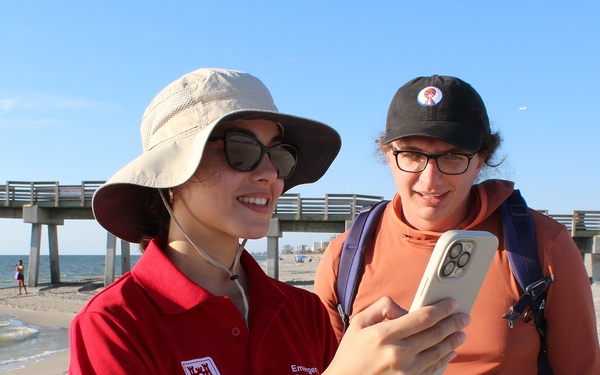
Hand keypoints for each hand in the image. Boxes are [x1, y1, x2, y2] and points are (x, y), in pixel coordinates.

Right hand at [324, 296, 468, 374]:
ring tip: (461, 333)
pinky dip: (444, 359)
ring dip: (452, 342)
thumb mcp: (359, 322)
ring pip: (437, 353)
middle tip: (464, 318)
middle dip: (453, 324)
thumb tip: (406, 309)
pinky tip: (450, 352)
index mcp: (385, 334)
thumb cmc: (352, 351)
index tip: (452, 304)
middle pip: (435, 335)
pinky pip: (432, 369)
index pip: (422, 318)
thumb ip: (382, 307)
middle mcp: (398, 353)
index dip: (441, 309)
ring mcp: (405, 371)